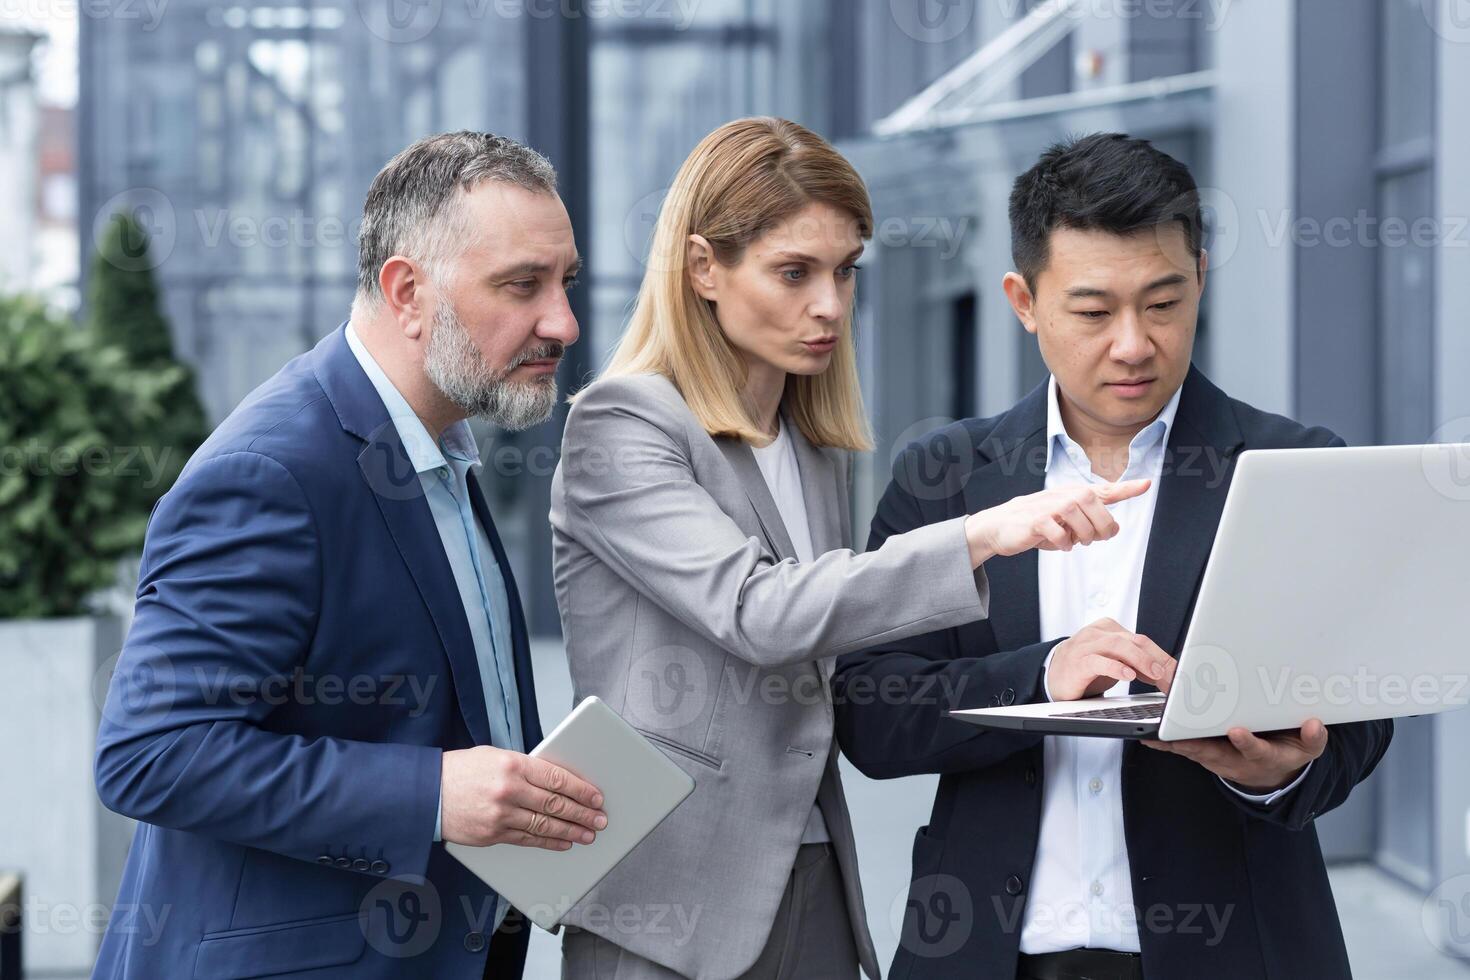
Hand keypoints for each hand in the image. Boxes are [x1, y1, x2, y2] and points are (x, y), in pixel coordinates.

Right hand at [440, 745, 606, 849]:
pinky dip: (548, 842)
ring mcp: (500, 815)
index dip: (581, 790)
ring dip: (570, 832)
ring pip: (544, 826)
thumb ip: (525, 768)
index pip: (557, 778)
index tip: (596, 797)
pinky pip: (527, 840)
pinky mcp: (492, 835)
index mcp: (513, 764)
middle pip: (555, 805)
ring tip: (588, 834)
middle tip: (600, 820)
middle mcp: (509, 790)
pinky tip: (563, 842)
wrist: (426, 793)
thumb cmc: (461, 770)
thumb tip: (557, 781)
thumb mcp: (496, 756)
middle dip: (582, 814)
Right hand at [964, 480, 1151, 566]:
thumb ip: (1089, 522)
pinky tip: (1059, 544)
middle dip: (1103, 528)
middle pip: (1098, 508)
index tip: (1147, 484)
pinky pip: (1061, 535)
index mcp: (1074, 494)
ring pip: (1082, 522)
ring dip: (1082, 537)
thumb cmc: (1036, 524)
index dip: (1127, 488)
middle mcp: (1065, 495)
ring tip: (1073, 541)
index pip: (1106, 490)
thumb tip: (1113, 529)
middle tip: (1096, 539)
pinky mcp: (1037, 520)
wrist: (998, 526)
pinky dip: (1063, 544)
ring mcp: (1050, 506)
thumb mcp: (1065, 520)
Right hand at [1045, 618, 1176, 701]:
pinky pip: (1098, 661)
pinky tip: (1128, 675)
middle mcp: (1098, 633)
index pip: (1142, 640)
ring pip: (1118, 646)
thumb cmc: (1086, 668)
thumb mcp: (1114, 662)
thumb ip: (1137, 663)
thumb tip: (1168, 673)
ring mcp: (1086, 646)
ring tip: (1156, 674)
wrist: (1052, 675)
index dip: (1163, 658)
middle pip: (1135, 641)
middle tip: (1173, 676)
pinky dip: (1115, 668)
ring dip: (1141, 661)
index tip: (1179, 675)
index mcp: (1109, 628)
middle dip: (1158, 660)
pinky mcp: (1076, 662)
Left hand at [1142, 719, 1328, 792]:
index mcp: (1265, 757)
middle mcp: (1238, 761)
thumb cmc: (1286, 752)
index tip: (1238, 731)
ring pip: (1195, 751)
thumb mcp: (1307, 750)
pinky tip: (1150, 736)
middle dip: (1197, 741)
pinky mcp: (1205, 756)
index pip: (1256, 750)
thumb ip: (1313, 739)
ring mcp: (1219, 760)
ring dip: (1176, 742)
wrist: (1272, 773)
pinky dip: (1169, 742)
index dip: (1247, 743)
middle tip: (1178, 729)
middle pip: (1215, 752)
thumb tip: (1315, 725)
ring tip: (1157, 731)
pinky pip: (1185, 749)